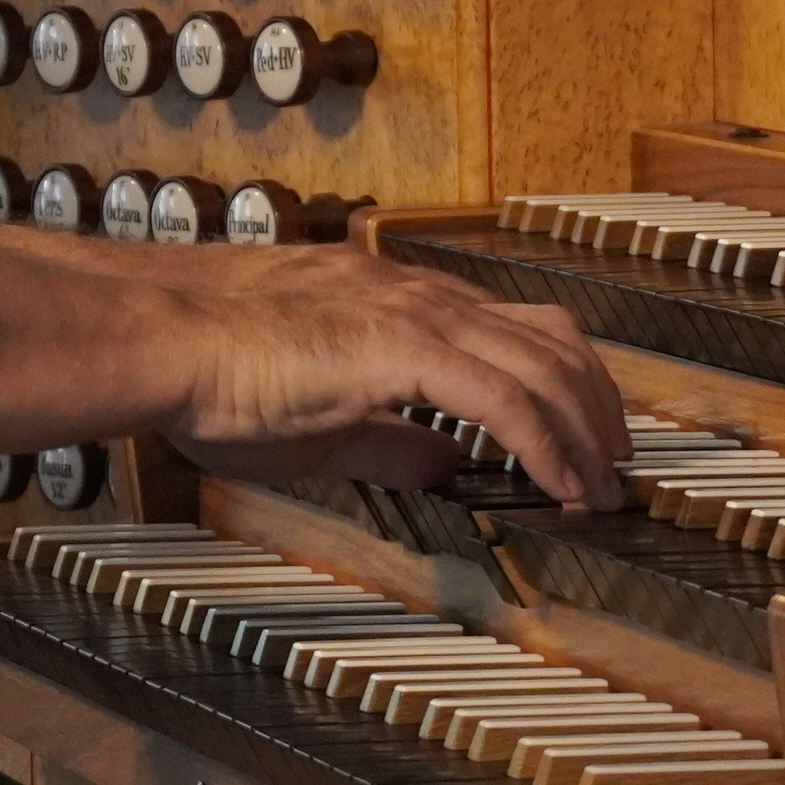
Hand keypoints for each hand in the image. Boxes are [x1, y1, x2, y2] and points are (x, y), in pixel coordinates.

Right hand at [157, 252, 627, 509]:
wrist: (166, 341)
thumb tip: (451, 462)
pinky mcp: (402, 348)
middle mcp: (422, 298)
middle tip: (619, 468)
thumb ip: (393, 438)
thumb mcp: (323, 421)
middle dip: (600, 408)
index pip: (518, 332)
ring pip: (544, 364)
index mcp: (403, 307)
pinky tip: (562, 484)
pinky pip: (502, 397)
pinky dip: (547, 442)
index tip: (587, 441)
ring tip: (603, 487)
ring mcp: (415, 314)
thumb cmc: (216, 375)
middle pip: (553, 340)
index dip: (566, 386)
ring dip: (587, 431)